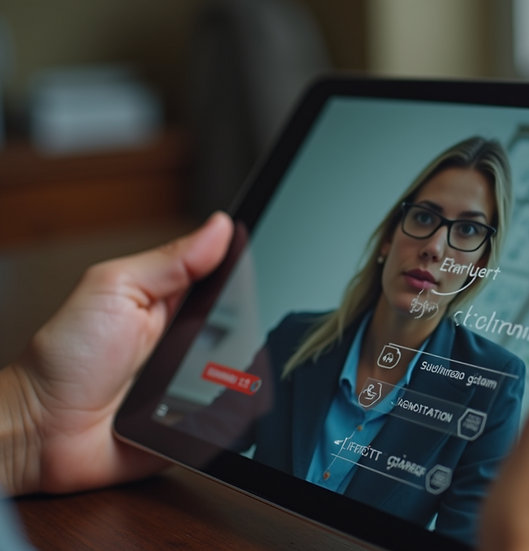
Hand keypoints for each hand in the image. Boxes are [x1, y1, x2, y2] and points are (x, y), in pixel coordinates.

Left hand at [0, 212, 232, 495]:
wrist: (41, 431)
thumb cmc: (64, 360)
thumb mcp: (115, 288)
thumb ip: (171, 259)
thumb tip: (219, 227)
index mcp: (174, 302)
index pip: (228, 278)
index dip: (249, 267)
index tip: (264, 256)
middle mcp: (190, 341)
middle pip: (248, 325)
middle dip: (249, 323)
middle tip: (214, 328)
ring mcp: (197, 383)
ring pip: (248, 371)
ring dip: (241, 369)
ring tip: (205, 369)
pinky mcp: (200, 423)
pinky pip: (235, 414)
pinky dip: (235, 408)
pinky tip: (218, 400)